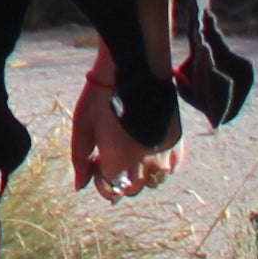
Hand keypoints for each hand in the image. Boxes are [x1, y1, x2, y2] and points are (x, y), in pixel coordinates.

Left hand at [66, 46, 180, 200]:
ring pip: (154, 181)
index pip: (109, 187)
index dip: (99, 180)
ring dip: (141, 175)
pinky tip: (149, 150)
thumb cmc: (101, 96)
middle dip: (118, 181)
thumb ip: (80, 159)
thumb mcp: (82, 126)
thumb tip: (80, 186)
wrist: (133, 69)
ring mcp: (164, 153)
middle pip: (132, 189)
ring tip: (130, 154)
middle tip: (111, 160)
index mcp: (119, 159)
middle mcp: (145, 162)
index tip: (95, 164)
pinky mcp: (177, 143)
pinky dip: (161, 166)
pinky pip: (172, 168)